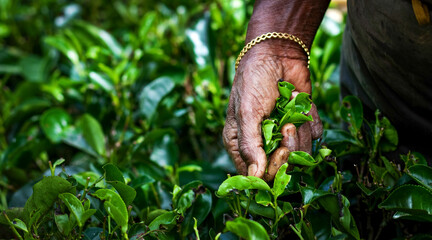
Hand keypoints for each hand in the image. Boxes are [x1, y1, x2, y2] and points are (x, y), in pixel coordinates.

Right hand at [222, 44, 322, 179]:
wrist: (278, 53)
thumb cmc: (254, 80)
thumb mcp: (247, 112)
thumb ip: (249, 144)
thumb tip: (255, 176)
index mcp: (241, 144)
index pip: (257, 175)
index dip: (272, 169)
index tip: (280, 151)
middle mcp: (262, 144)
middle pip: (282, 168)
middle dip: (289, 146)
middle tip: (287, 125)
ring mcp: (283, 135)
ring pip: (302, 153)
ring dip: (300, 128)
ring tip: (290, 104)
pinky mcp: (301, 125)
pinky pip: (314, 135)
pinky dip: (310, 117)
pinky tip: (298, 100)